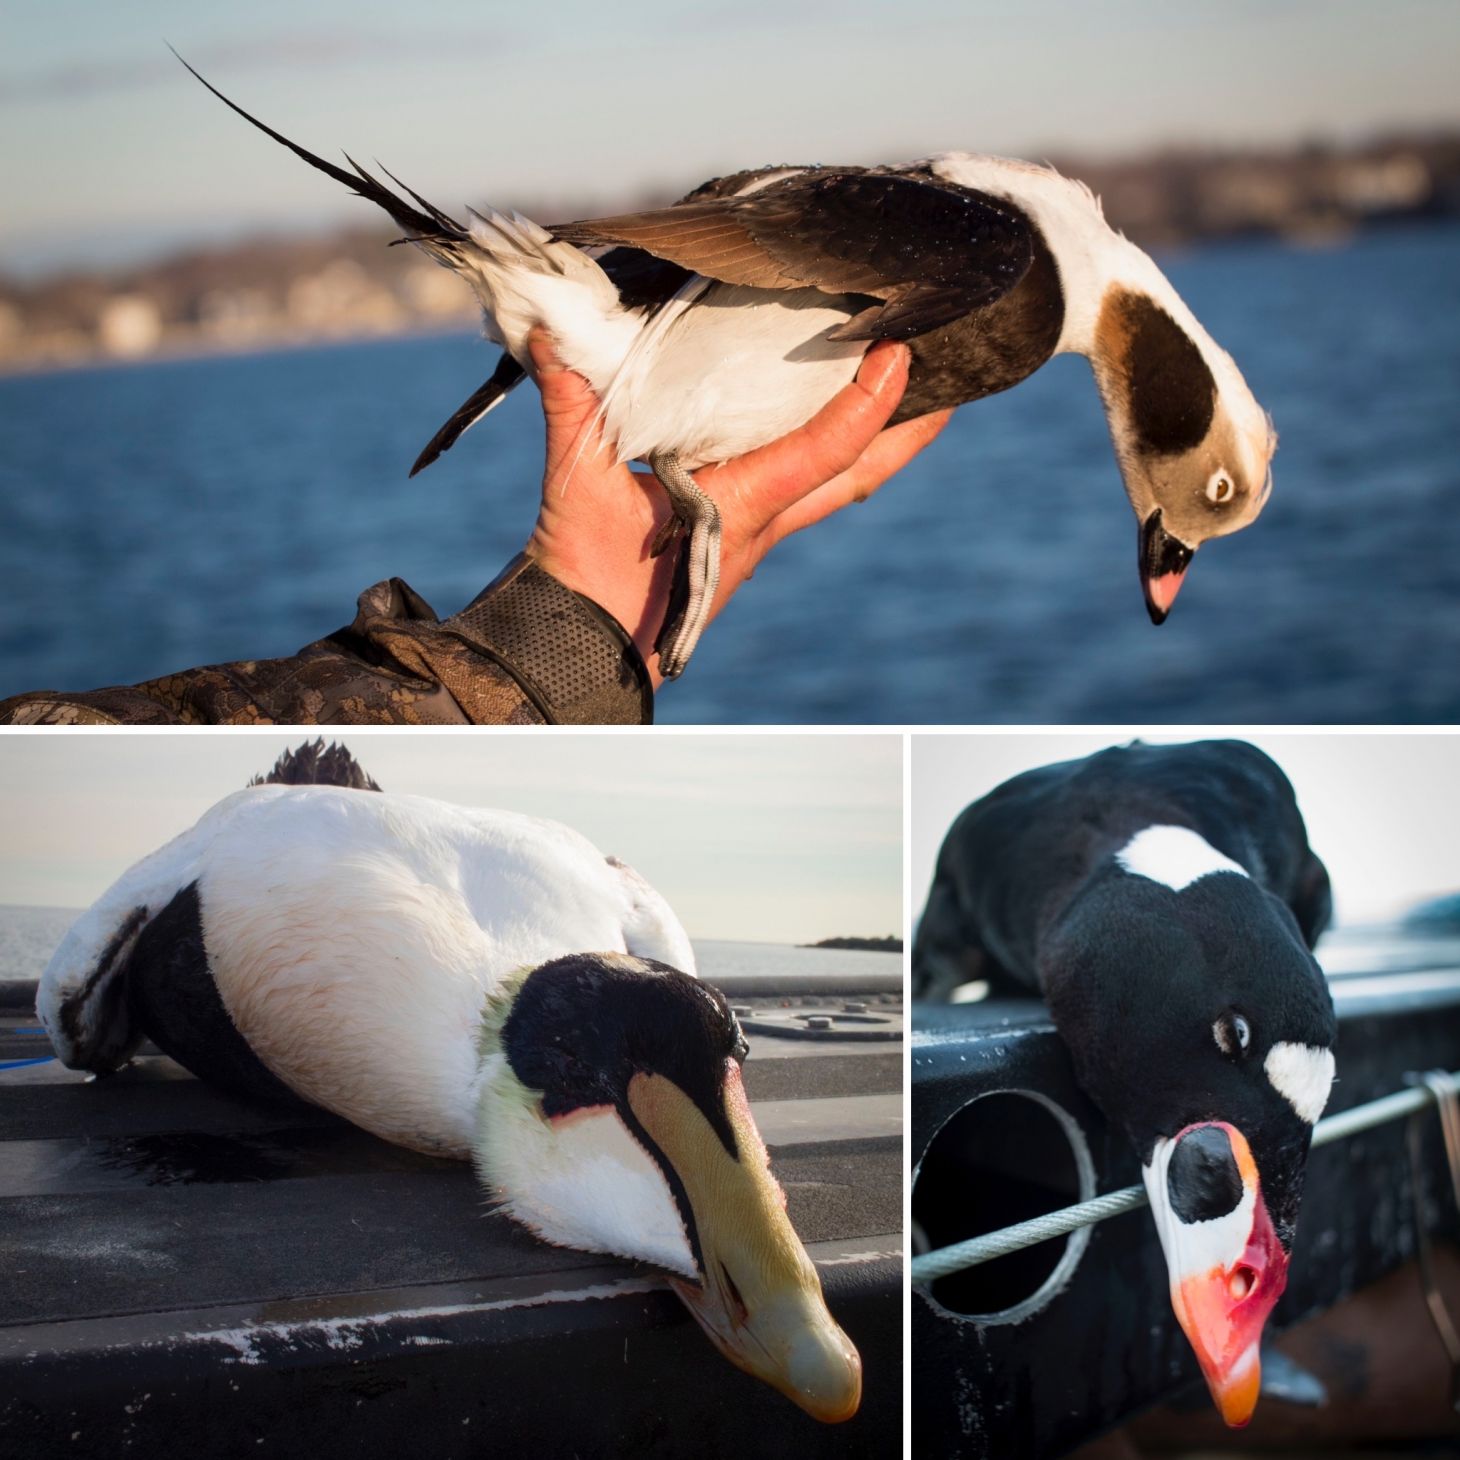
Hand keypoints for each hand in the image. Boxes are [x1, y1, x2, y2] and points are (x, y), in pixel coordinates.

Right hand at [522, 329, 951, 686]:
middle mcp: (764, 522)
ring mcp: (757, 536)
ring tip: (908, 399)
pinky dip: (828, 454)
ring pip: (837, 487)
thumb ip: (570, 407)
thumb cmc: (584, 577)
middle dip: (909, 433)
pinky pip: (803, 491)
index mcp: (742, 506)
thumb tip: (549, 334)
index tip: (901, 350)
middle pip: (859, 475)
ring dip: (876, 445)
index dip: (872, 399)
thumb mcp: (577, 488)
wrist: (582, 647)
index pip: (828, 448)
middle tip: (954, 385)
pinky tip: (821, 430)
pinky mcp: (738, 541)